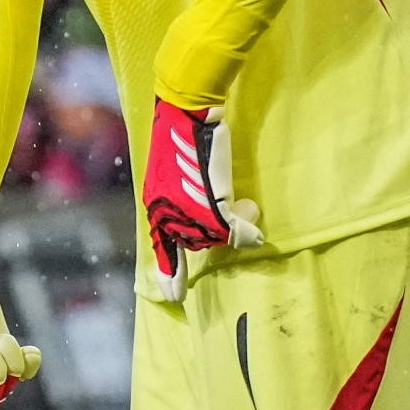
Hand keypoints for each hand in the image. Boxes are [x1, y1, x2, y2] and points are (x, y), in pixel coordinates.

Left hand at [142, 102, 262, 274]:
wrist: (188, 112)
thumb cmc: (185, 138)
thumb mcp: (182, 177)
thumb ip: (190, 203)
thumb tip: (220, 230)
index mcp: (156, 205)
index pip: (162, 247)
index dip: (169, 273)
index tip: (173, 297)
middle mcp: (165, 210)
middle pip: (196, 242)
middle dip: (217, 233)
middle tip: (237, 212)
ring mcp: (185, 206)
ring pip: (213, 236)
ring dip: (232, 224)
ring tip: (243, 206)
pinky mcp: (207, 199)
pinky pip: (228, 227)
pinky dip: (243, 227)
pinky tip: (253, 221)